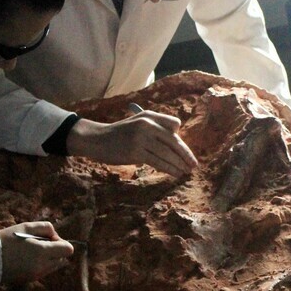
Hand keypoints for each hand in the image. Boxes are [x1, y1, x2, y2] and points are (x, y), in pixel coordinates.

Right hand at [0, 222, 73, 284]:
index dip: (61, 242)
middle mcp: (43, 266)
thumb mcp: (25, 226)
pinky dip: (41, 265)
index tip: (47, 238)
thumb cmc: (6, 240)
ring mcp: (37, 275)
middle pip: (62, 259)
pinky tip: (27, 259)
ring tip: (32, 252)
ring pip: (54, 267)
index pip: (68, 249)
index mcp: (42, 252)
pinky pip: (44, 272)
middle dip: (55, 251)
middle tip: (39, 244)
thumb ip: (45, 227)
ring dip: (49, 259)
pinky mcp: (30, 280)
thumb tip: (55, 236)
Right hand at [66, 111, 197, 177]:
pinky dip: (169, 169)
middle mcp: (147, 125)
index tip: (184, 151)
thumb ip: (155, 128)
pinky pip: (157, 162)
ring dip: (179, 164)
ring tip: (186, 172)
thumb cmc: (119, 133)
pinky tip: (176, 174)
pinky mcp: (136, 152)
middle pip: (173, 141)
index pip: (174, 124)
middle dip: (185, 154)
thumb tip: (176, 142)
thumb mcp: (136, 123)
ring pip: (166, 153)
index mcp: (149, 116)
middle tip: (194, 164)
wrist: (97, 139)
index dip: (180, 139)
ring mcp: (141, 138)